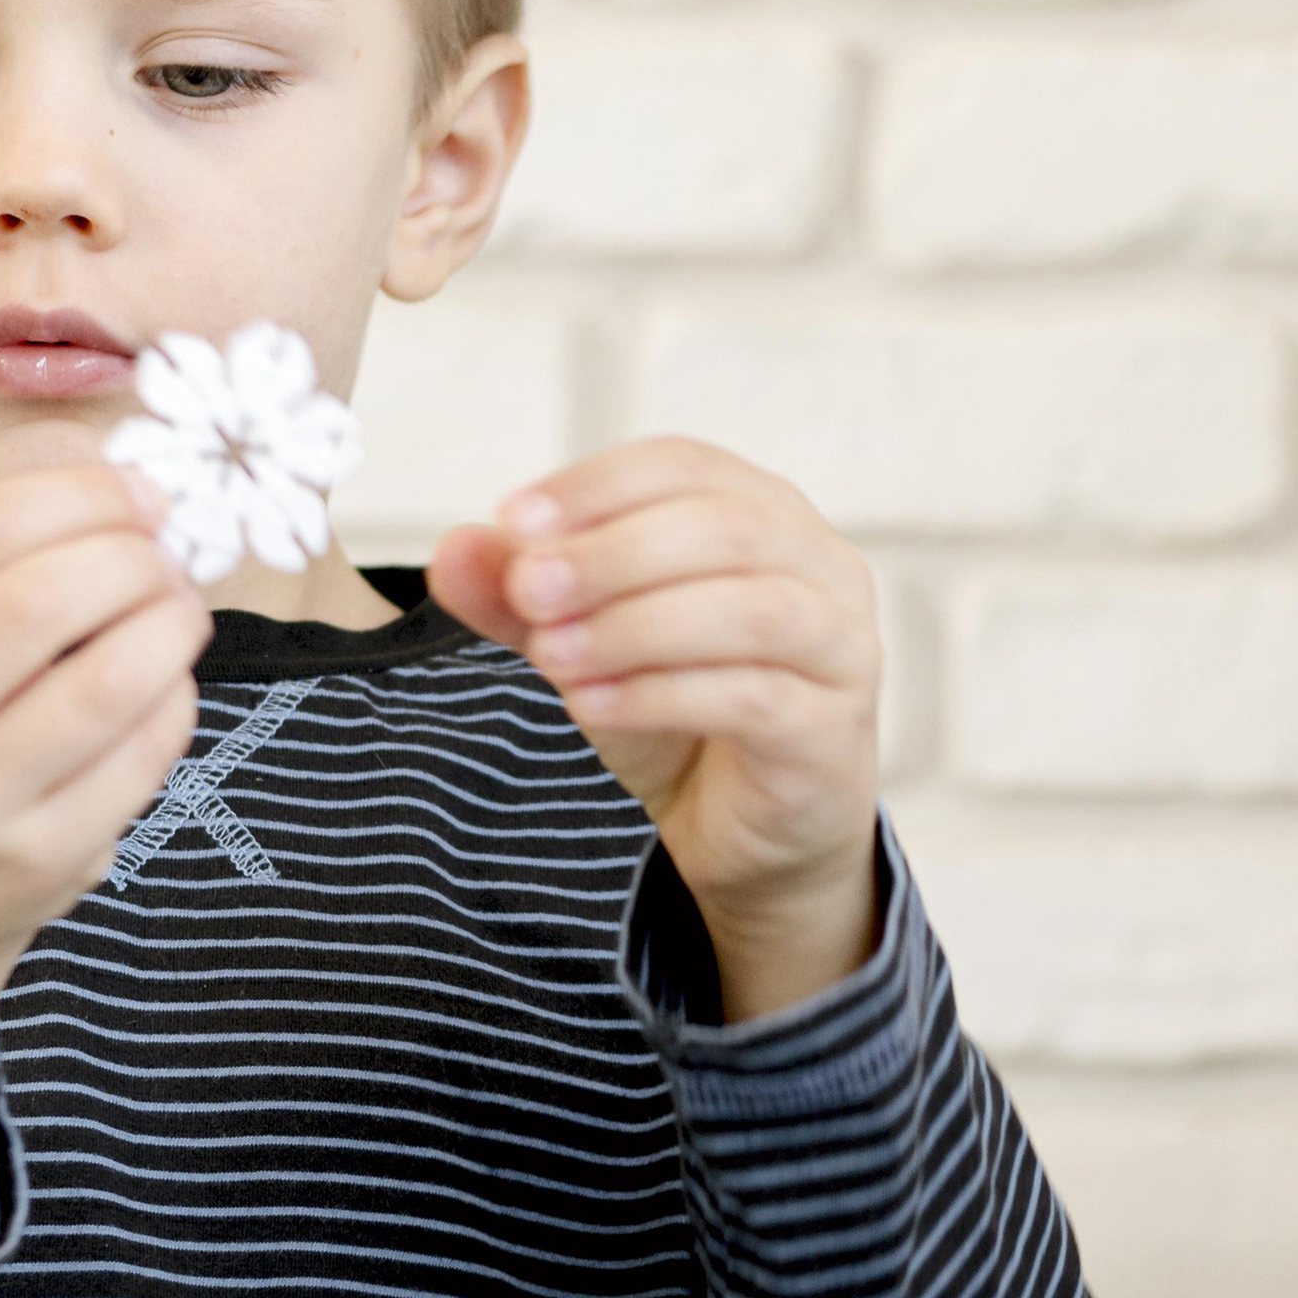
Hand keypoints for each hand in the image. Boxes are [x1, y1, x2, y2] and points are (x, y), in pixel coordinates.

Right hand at [0, 465, 209, 1180]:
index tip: (137, 490)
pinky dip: (175, 700)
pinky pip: (140, 759)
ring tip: (181, 607)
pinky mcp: (38, 862)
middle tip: (164, 551)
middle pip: (36, 604)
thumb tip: (118, 486)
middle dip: (128, 557)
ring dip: (169, 625)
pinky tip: (168, 682)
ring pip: (105, 687)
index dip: (76, 497)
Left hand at [431, 439, 882, 1021]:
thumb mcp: (585, 644)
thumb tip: (457, 546)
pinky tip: (593, 706)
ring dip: (637, 625)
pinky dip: (663, 695)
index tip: (513, 520)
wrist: (747, 831)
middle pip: (725, 525)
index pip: (683, 465)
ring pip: (751, 610)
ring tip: (552, 656)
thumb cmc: (679, 712)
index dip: (596, 486)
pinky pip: (754, 697)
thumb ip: (521, 596)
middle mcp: (819, 565)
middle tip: (526, 590)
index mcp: (763, 513)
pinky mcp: (832, 731)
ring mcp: (840, 647)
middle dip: (612, 553)